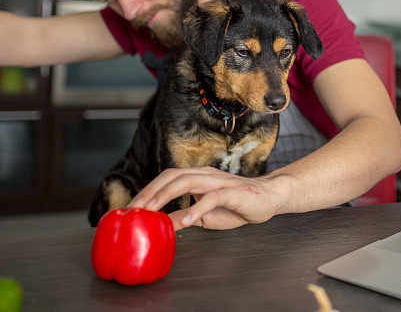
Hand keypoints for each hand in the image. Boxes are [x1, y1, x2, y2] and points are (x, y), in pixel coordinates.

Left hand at [126, 167, 289, 230]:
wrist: (269, 198)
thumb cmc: (236, 206)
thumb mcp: (204, 216)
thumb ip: (183, 217)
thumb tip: (160, 225)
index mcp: (198, 177)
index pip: (167, 177)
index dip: (148, 189)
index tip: (131, 207)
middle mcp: (206, 175)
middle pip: (173, 176)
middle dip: (151, 191)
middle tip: (134, 208)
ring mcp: (219, 182)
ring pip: (188, 181)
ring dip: (166, 195)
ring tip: (151, 210)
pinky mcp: (233, 192)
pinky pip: (212, 198)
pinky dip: (196, 208)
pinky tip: (185, 220)